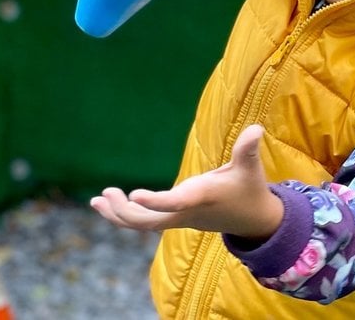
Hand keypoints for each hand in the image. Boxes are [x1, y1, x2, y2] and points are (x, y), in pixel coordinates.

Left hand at [91, 125, 283, 239]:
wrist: (252, 220)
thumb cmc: (249, 189)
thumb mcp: (250, 168)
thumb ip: (248, 150)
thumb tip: (256, 129)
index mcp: (200, 199)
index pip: (175, 203)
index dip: (155, 201)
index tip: (135, 194)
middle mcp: (185, 213)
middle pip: (149, 223)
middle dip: (125, 212)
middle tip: (106, 192)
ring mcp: (178, 218)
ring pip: (143, 225)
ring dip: (119, 214)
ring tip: (98, 199)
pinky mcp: (175, 218)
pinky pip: (145, 221)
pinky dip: (125, 214)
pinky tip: (107, 203)